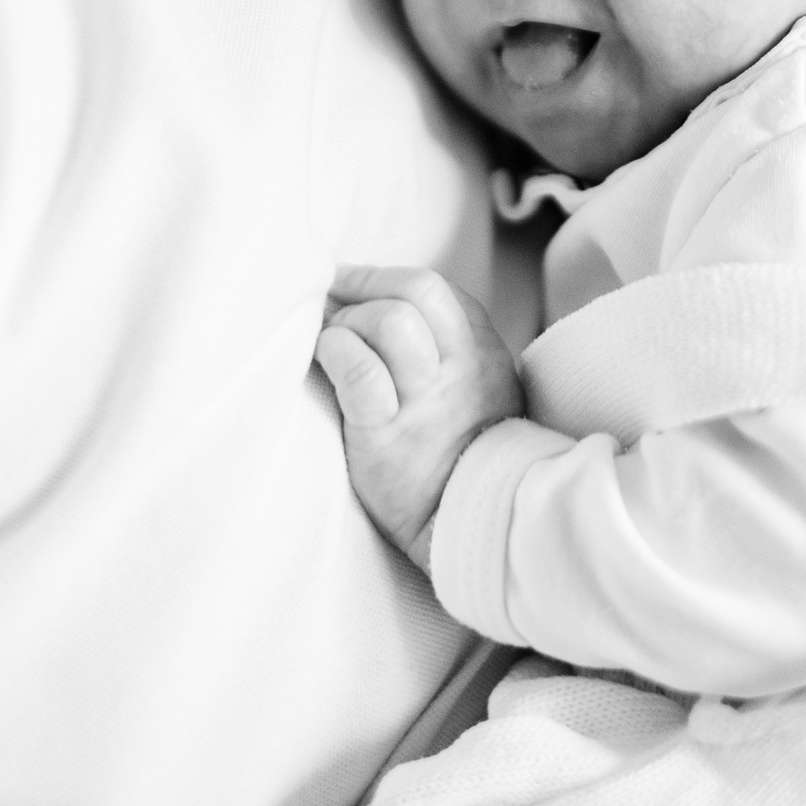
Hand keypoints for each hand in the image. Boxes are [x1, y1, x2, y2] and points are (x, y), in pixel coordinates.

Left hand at [315, 265, 523, 568]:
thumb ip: (444, 344)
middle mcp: (459, 365)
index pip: (430, 286)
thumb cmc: (462, 453)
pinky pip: (361, 369)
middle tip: (333, 308)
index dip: (379, 278)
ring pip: (391, 321)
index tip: (345, 284)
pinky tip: (326, 361)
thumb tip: (379, 301)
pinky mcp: (389, 434)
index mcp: (479, 348)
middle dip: (364, 287)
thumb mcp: (477, 384)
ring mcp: (426, 399)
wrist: (472, 527)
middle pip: (417, 288)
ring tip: (332, 344)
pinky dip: (336, 352)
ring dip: (349, 322)